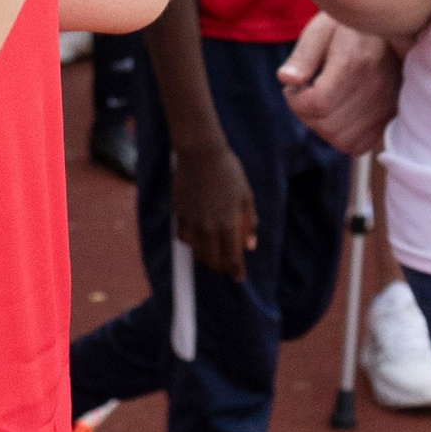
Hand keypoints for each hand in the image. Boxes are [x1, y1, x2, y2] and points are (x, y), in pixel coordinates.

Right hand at [172, 134, 256, 275]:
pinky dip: (191, 242)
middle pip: (212, 259)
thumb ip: (250, 223)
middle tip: (226, 267)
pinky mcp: (179, 213)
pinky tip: (196, 240)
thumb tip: (251, 245)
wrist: (200, 154)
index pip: (231, 258)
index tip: (239, 277)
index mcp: (227, 225)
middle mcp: (208, 228)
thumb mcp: (247, 196)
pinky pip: (183, 236)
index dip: (236, 271)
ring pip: (196, 251)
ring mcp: (191, 222)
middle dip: (220, 267)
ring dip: (205, 258)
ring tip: (211, 256)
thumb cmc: (229, 172)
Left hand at [277, 11, 401, 152]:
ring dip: (322, 127)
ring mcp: (386, 104)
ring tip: (321, 103)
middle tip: (304, 94)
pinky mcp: (391, 116)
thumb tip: (286, 79)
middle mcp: (375, 86)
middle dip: (305, 114)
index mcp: (355, 61)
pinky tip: (337, 115)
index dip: (295, 100)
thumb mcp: (322, 28)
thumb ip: (303, 55)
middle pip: (326, 125)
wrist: (392, 28)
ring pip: (340, 139)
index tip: (293, 87)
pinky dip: (341, 137)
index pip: (317, 103)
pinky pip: (358, 145)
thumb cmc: (350, 27)